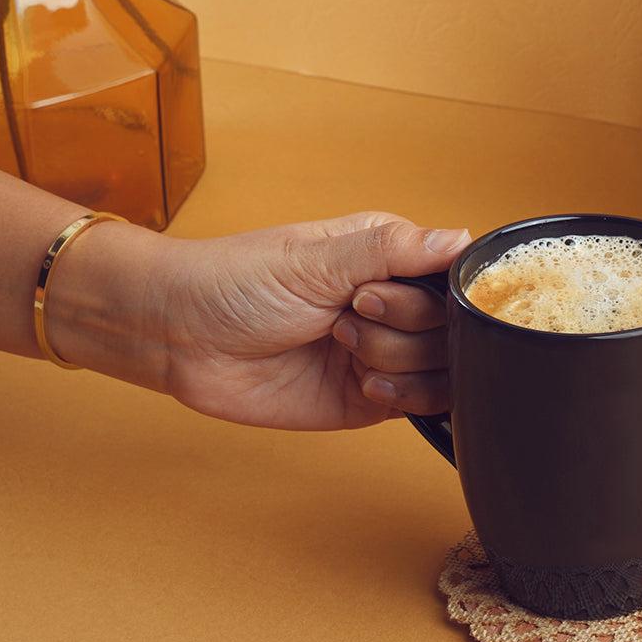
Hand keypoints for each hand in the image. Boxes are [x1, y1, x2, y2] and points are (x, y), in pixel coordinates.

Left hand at [159, 213, 468, 429]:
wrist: (180, 339)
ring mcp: (385, 351)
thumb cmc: (234, 282)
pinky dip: (399, 395)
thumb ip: (393, 249)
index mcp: (389, 257)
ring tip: (340, 344)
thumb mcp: (314, 258)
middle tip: (347, 314)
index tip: (380, 292)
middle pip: (452, 327)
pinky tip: (361, 381)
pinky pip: (421, 404)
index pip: (454, 277)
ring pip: (442, 367)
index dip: (434, 294)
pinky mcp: (371, 397)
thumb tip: (461, 237)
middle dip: (402, 326)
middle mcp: (394, 305)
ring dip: (394, 359)